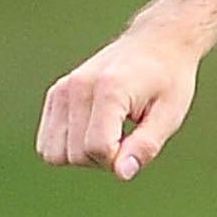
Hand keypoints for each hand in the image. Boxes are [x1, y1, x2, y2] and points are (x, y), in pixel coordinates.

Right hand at [36, 29, 202, 180]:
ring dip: (82, 156)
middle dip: (102, 160)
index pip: (99, 149)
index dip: (120, 160)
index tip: (137, 142)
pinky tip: (93, 131)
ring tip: (109, 134)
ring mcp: (62, 90)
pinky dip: (68, 147)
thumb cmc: (168, 80)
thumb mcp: (169, 115)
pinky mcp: (56, 94)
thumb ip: (145, 146)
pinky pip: (46, 144)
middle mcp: (78, 87)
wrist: (156, 42)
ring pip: (54, 153)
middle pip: (76, 155)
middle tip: (126, 137)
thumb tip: (121, 173)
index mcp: (109, 90)